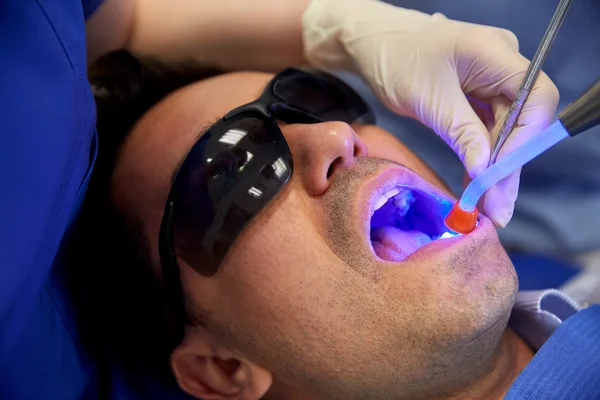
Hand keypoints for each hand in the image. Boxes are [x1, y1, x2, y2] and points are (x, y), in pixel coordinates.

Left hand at [302, 0, 558, 226]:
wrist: (375, 46)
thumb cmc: (397, 61)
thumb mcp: (429, 100)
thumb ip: (462, 133)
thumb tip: (486, 171)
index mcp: (495, 53)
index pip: (535, 97)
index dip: (524, 139)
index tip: (498, 174)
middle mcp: (502, 66)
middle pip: (522, 121)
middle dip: (507, 166)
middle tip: (498, 208)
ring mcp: (492, 82)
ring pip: (505, 131)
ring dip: (495, 170)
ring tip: (489, 209)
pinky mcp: (478, 97)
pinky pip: (487, 131)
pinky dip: (480, 158)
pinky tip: (476, 188)